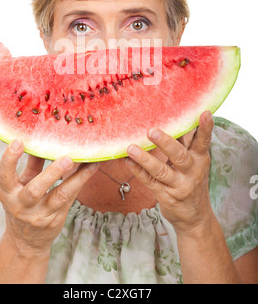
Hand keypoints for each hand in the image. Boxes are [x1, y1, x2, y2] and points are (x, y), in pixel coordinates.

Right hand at [0, 140, 98, 256]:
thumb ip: (32, 163)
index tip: (18, 141)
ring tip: (89, 163)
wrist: (26, 241)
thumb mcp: (21, 184)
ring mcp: (39, 216)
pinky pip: (70, 199)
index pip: (4, 175)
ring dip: (76, 178)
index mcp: (8, 193)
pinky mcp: (56, 220)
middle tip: (66, 158)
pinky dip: (81, 182)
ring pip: (60, 196)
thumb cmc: (22, 204)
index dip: (9, 159)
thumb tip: (42, 137)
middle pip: (35, 190)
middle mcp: (22, 206)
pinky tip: (91, 168)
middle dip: (51, 174)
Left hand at [126, 111, 213, 234]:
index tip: (205, 113)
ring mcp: (179, 185)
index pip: (203, 141)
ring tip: (131, 148)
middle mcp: (192, 171)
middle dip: (165, 142)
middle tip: (151, 131)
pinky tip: (128, 161)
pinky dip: (138, 171)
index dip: (205, 128)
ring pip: (161, 170)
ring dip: (145, 159)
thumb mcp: (195, 163)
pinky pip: (150, 182)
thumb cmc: (192, 182)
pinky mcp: (166, 196)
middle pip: (179, 155)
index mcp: (200, 159)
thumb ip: (186, 144)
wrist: (196, 219)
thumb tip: (174, 117)